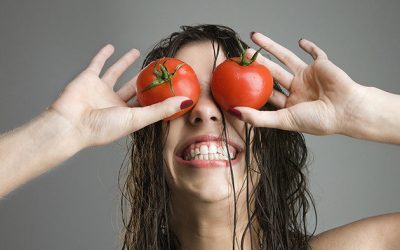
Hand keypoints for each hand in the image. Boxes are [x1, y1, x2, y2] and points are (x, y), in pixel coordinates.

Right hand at [48, 44, 190, 147]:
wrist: (71, 125)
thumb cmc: (103, 128)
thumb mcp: (137, 118)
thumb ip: (161, 109)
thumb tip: (187, 102)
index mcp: (127, 115)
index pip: (146, 104)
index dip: (159, 96)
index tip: (172, 87)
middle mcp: (114, 103)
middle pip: (134, 87)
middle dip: (145, 78)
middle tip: (157, 67)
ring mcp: (101, 91)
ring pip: (117, 73)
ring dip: (126, 63)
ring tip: (138, 53)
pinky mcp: (88, 79)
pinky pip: (97, 64)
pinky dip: (104, 55)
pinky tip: (112, 47)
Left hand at [234, 32, 366, 135]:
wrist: (347, 111)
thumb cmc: (318, 120)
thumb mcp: (283, 120)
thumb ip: (258, 118)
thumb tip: (233, 112)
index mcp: (289, 104)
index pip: (266, 93)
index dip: (251, 86)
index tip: (236, 78)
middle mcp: (297, 90)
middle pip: (272, 72)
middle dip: (257, 63)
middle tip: (242, 55)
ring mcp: (308, 76)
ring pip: (286, 58)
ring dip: (271, 48)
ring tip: (254, 38)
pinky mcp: (321, 66)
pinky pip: (316, 53)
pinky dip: (309, 46)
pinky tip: (300, 41)